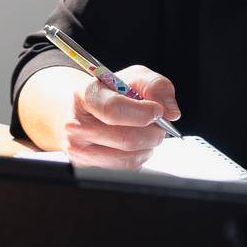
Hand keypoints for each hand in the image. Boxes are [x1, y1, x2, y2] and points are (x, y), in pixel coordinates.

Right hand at [61, 64, 181, 169]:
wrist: (78, 109)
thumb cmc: (108, 92)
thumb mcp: (131, 77)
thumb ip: (155, 85)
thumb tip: (170, 112)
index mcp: (85, 95)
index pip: (114, 110)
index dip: (143, 113)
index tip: (158, 111)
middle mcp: (76, 124)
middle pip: (126, 139)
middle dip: (153, 133)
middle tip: (160, 125)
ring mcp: (79, 149)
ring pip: (128, 159)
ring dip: (148, 147)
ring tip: (148, 134)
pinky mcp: (85, 166)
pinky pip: (125, 169)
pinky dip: (139, 158)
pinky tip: (135, 145)